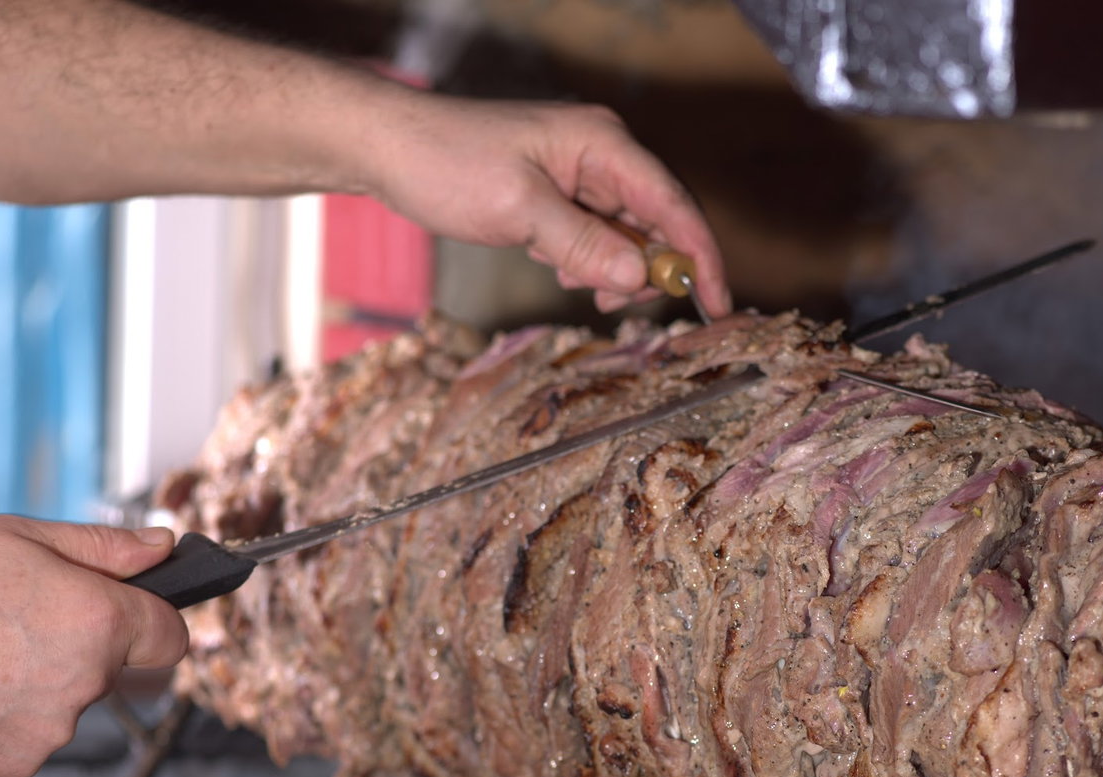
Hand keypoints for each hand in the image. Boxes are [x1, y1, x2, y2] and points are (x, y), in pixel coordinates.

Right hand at [0, 515, 188, 776]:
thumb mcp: (18, 536)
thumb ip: (104, 547)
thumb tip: (163, 547)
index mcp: (98, 621)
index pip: (172, 637)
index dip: (154, 621)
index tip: (133, 615)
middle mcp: (84, 683)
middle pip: (113, 668)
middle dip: (84, 645)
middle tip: (20, 621)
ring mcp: (49, 730)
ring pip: (68, 703)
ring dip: (40, 682)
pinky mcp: (11, 762)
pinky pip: (28, 734)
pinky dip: (5, 715)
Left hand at [355, 89, 731, 317]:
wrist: (386, 148)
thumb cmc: (447, 163)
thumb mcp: (519, 210)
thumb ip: (584, 244)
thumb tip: (638, 278)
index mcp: (602, 144)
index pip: (673, 204)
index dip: (700, 257)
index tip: (716, 302)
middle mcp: (600, 154)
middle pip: (656, 221)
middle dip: (647, 270)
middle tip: (619, 306)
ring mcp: (578, 172)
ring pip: (624, 233)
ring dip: (611, 269)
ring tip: (572, 281)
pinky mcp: (556, 191)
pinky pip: (594, 233)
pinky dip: (585, 260)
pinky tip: (555, 266)